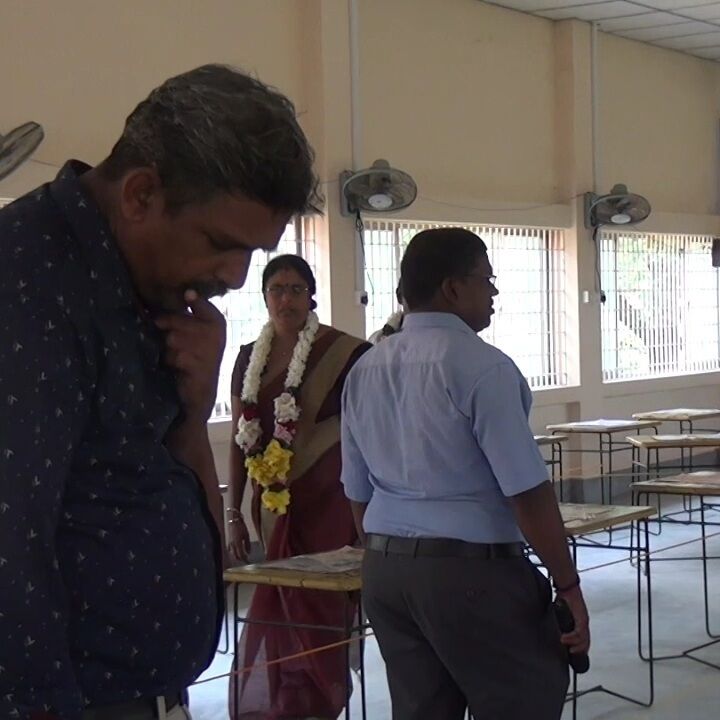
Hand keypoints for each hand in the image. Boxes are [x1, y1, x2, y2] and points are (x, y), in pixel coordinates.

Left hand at [155, 290, 225, 422]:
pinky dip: (171, 362)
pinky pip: (174, 356)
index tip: (178, 321)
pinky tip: (177, 367)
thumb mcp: (194, 330)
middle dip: (168, 332)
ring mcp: (210, 351)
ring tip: (176, 357)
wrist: (199, 392)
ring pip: (173, 339)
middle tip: (173, 343)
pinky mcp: (200, 367)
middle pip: (176, 320)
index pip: (196, 304)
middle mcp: (217, 334)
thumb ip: (191, 311)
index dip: (181, 311)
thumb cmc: (193, 357)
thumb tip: (187, 291)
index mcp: (217, 322)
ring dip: (169, 349)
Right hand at [227, 514, 251, 562]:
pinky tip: (236, 550)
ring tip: (242, 556)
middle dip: (241, 559)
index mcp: (237, 544)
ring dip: (237, 556)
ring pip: (232, 554)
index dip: (245, 559)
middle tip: (246, 559)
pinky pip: (229, 550)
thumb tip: (249, 553)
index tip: (248, 561)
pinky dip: (233, 552)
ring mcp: (229, 543)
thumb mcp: (247, 535)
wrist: (233, 519)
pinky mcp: (227, 541)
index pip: (241, 555)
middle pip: (236, 556)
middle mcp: (232, 545)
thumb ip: (247, 545)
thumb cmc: (241, 526)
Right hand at [558, 586, 589, 654]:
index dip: (579, 648)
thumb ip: (561, 620)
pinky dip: (572, 638)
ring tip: (567, 648)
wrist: (567, 587)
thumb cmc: (565, 598)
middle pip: (586, 642)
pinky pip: (579, 632)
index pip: (583, 639)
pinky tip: (564, 639)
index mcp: (580, 622)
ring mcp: (584, 621)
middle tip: (571, 655)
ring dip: (575, 645)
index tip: (572, 654)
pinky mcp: (582, 618)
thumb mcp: (562, 611)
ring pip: (584, 639)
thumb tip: (553, 627)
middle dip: (580, 650)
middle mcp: (584, 622)